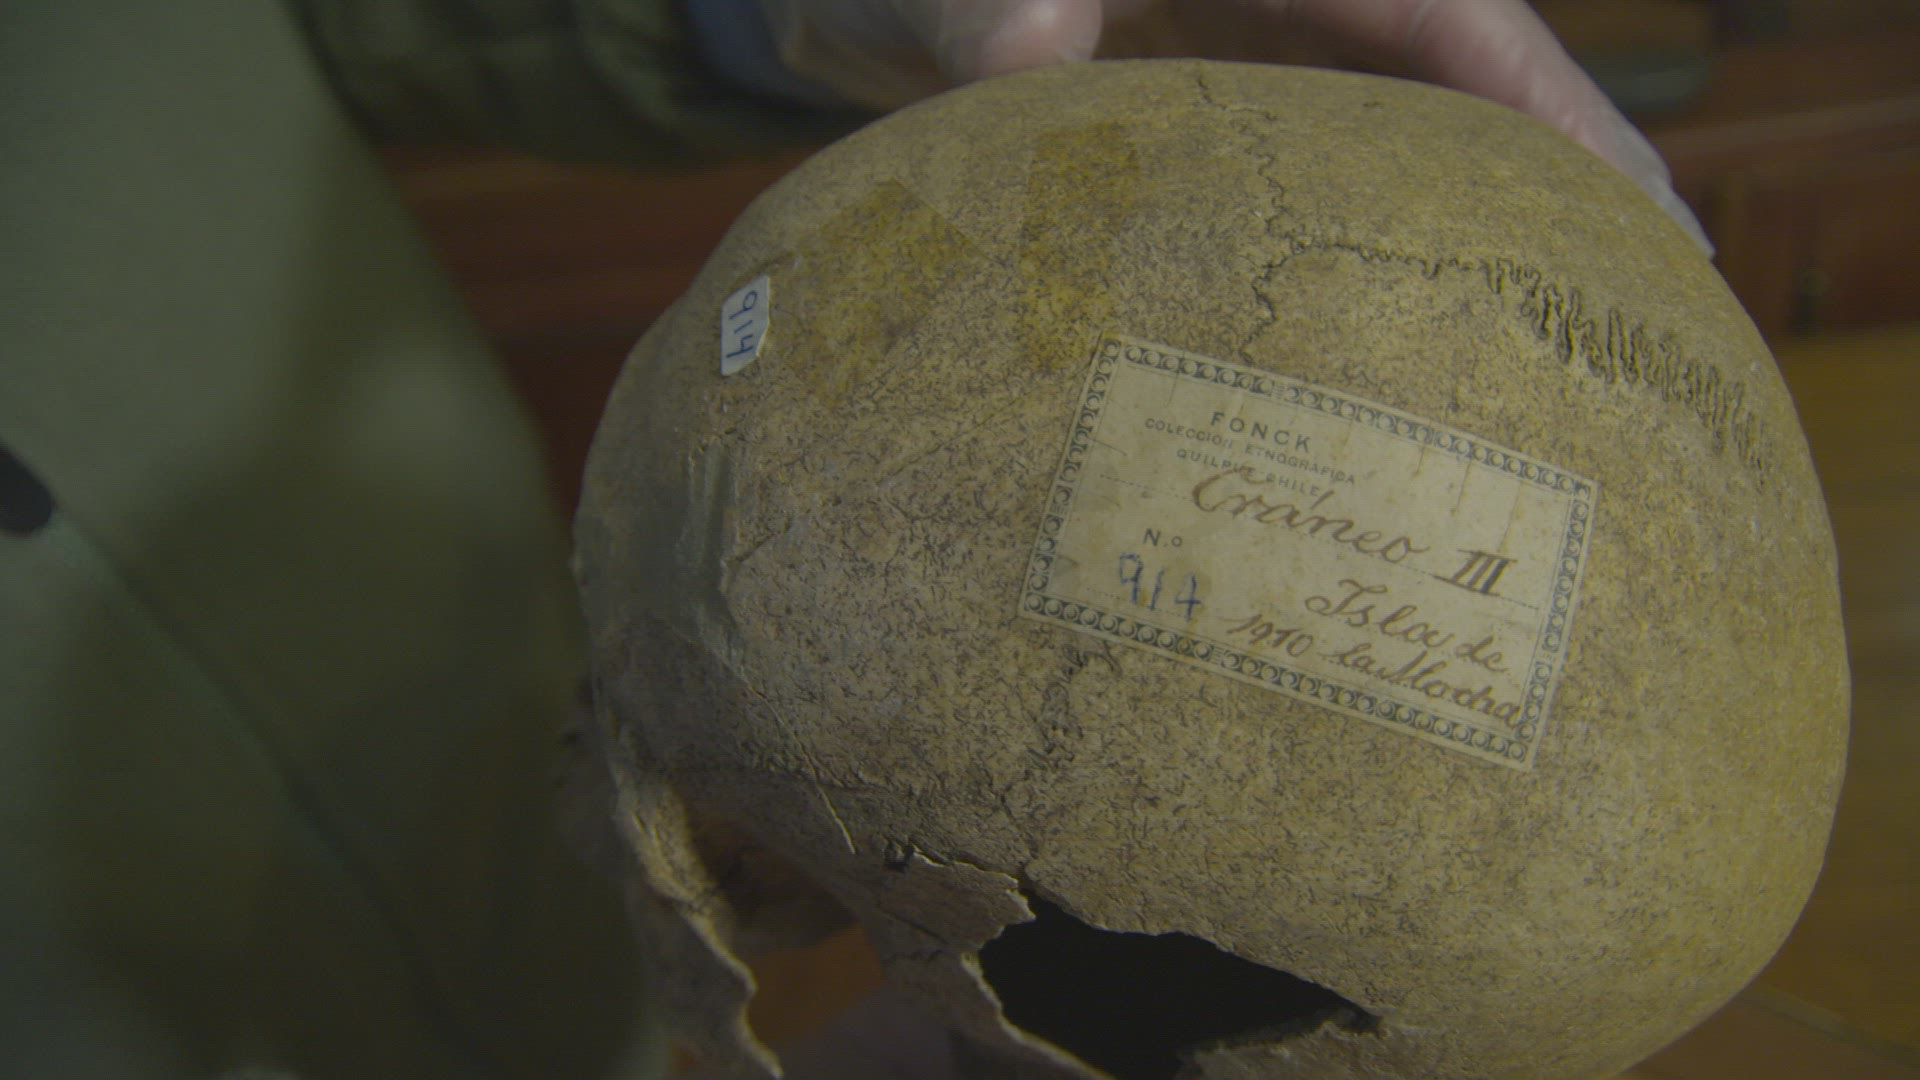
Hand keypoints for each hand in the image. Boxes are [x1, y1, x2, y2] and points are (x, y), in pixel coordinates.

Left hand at [692, 0, 1709, 251]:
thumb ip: (989, 6)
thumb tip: (1034, 48)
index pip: (1453, 22)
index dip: (1559, 120)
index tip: (1645, 220)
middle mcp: (1288, 1)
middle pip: (1461, 93)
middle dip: (1556, 189)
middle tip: (1651, 320)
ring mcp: (1254, 60)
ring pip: (1400, 144)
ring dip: (1473, 232)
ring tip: (1555, 351)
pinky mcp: (1210, 117)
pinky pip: (1316, 188)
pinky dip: (1366, 251)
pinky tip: (1399, 337)